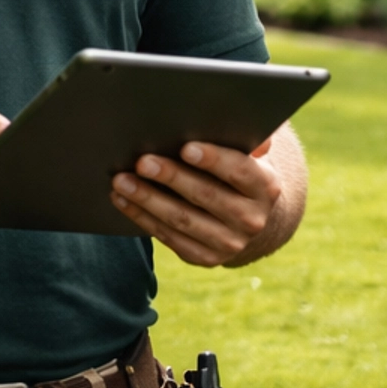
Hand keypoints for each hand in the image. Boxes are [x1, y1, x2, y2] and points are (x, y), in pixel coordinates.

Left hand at [110, 137, 282, 267]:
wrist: (244, 216)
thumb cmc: (237, 170)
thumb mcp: (248, 153)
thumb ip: (247, 138)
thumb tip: (245, 129)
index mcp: (265, 187)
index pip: (240, 171)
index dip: (213, 160)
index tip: (185, 148)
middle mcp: (252, 219)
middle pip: (206, 196)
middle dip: (171, 177)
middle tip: (142, 162)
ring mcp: (230, 243)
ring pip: (182, 219)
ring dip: (147, 199)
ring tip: (121, 181)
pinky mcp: (206, 257)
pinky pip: (169, 237)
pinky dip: (142, 217)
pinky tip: (122, 199)